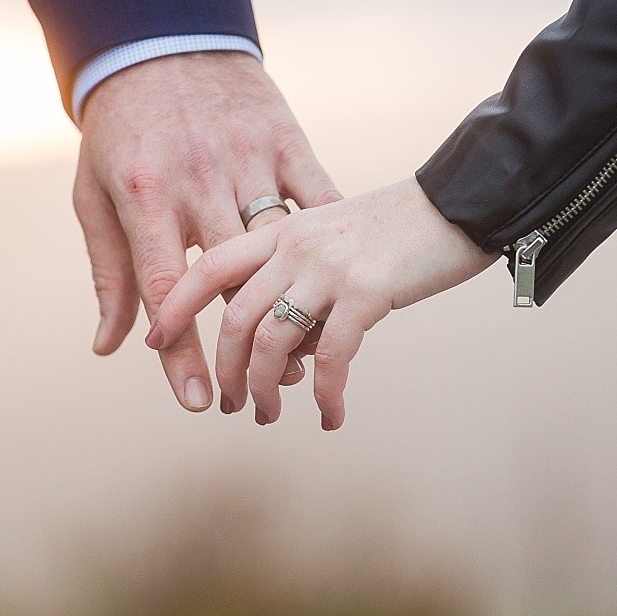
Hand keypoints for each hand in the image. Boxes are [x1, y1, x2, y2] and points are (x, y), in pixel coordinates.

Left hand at [75, 51, 340, 410]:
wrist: (161, 35)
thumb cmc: (121, 129)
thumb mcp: (95, 196)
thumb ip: (108, 271)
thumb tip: (109, 345)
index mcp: (144, 193)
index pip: (163, 287)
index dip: (180, 351)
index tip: (199, 400)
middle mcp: (197, 177)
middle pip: (227, 279)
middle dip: (244, 346)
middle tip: (254, 397)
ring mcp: (247, 156)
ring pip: (277, 249)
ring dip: (290, 308)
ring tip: (296, 361)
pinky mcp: (286, 139)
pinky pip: (316, 198)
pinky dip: (326, 246)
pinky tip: (334, 289)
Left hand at [147, 178, 497, 428]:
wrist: (462, 199)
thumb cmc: (400, 226)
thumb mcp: (333, 234)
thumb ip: (297, 275)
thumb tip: (280, 342)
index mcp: (279, 227)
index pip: (208, 267)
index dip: (175, 307)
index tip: (155, 343)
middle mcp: (294, 243)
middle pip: (235, 318)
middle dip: (225, 372)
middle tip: (229, 404)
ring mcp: (327, 266)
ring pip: (271, 342)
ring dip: (264, 390)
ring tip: (268, 416)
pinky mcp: (365, 290)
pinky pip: (330, 357)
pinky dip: (325, 395)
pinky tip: (332, 415)